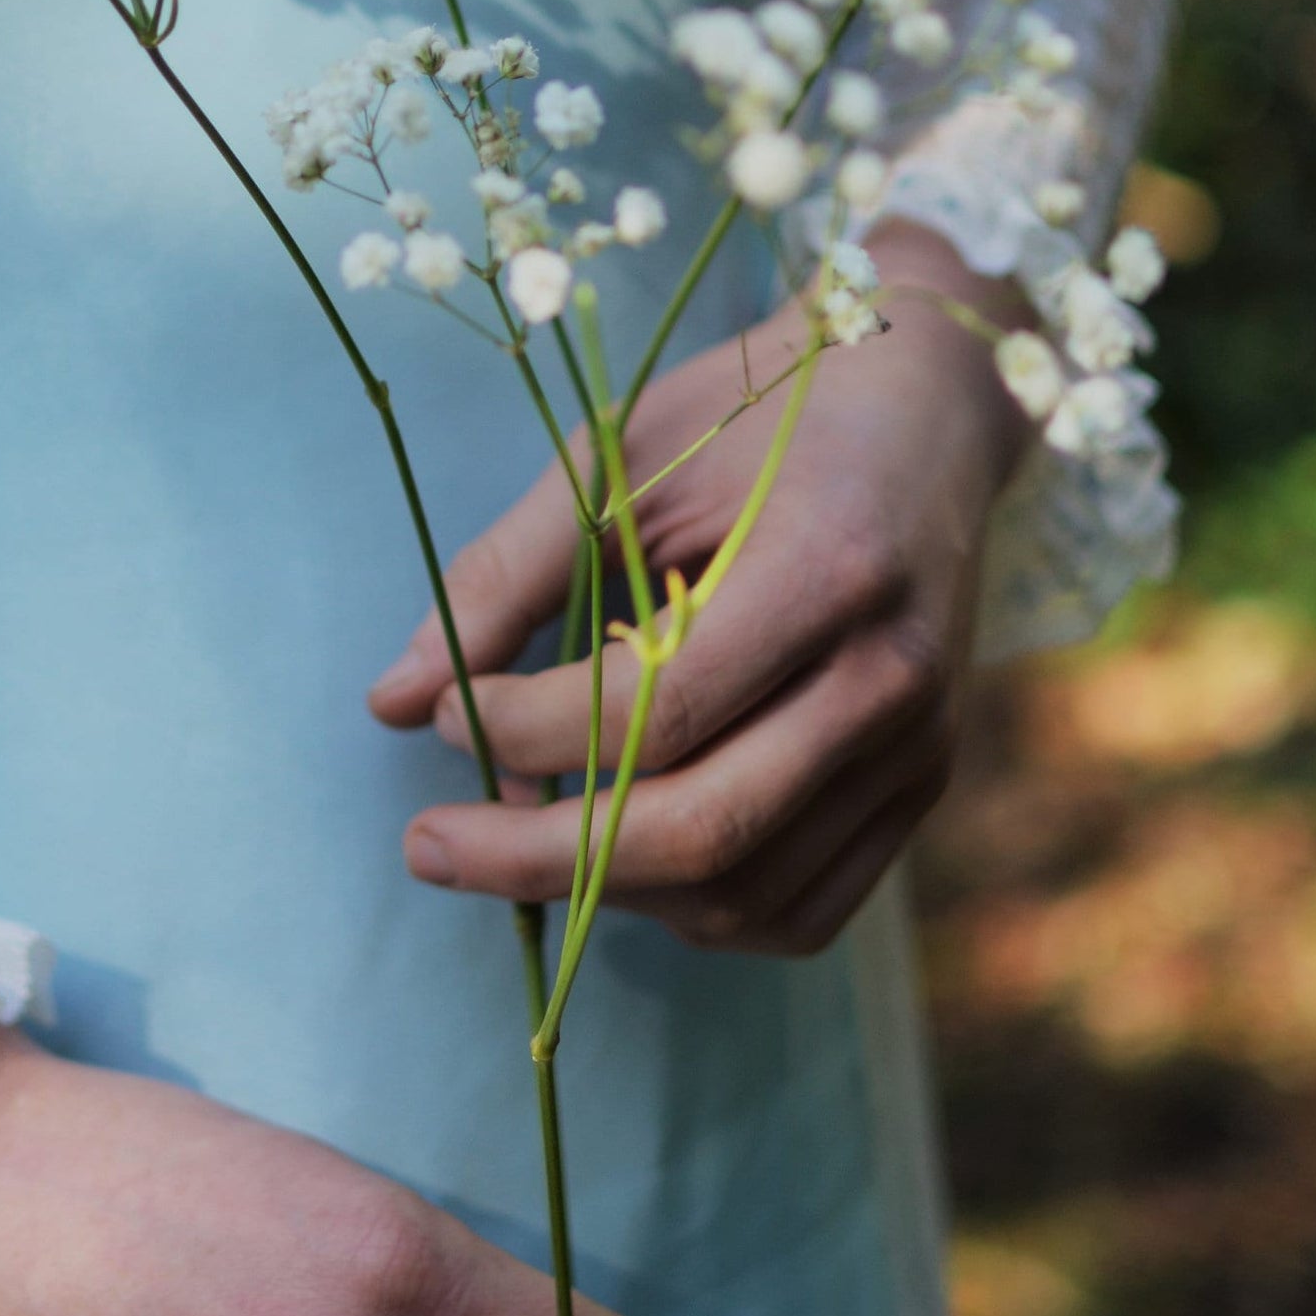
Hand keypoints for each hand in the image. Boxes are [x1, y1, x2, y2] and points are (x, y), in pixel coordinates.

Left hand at [371, 222, 1028, 955]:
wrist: (925, 404)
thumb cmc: (758, 413)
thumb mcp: (623, 455)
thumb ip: (508, 574)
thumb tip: (391, 700)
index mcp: (827, 568)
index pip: (660, 708)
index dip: (529, 730)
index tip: (445, 710)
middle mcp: (892, 677)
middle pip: (704, 831)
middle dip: (539, 856)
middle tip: (427, 842)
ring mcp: (920, 746)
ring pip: (746, 894)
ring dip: (610, 891)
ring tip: (518, 839)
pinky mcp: (924, 787)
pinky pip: (801, 911)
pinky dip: (694, 910)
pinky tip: (622, 859)